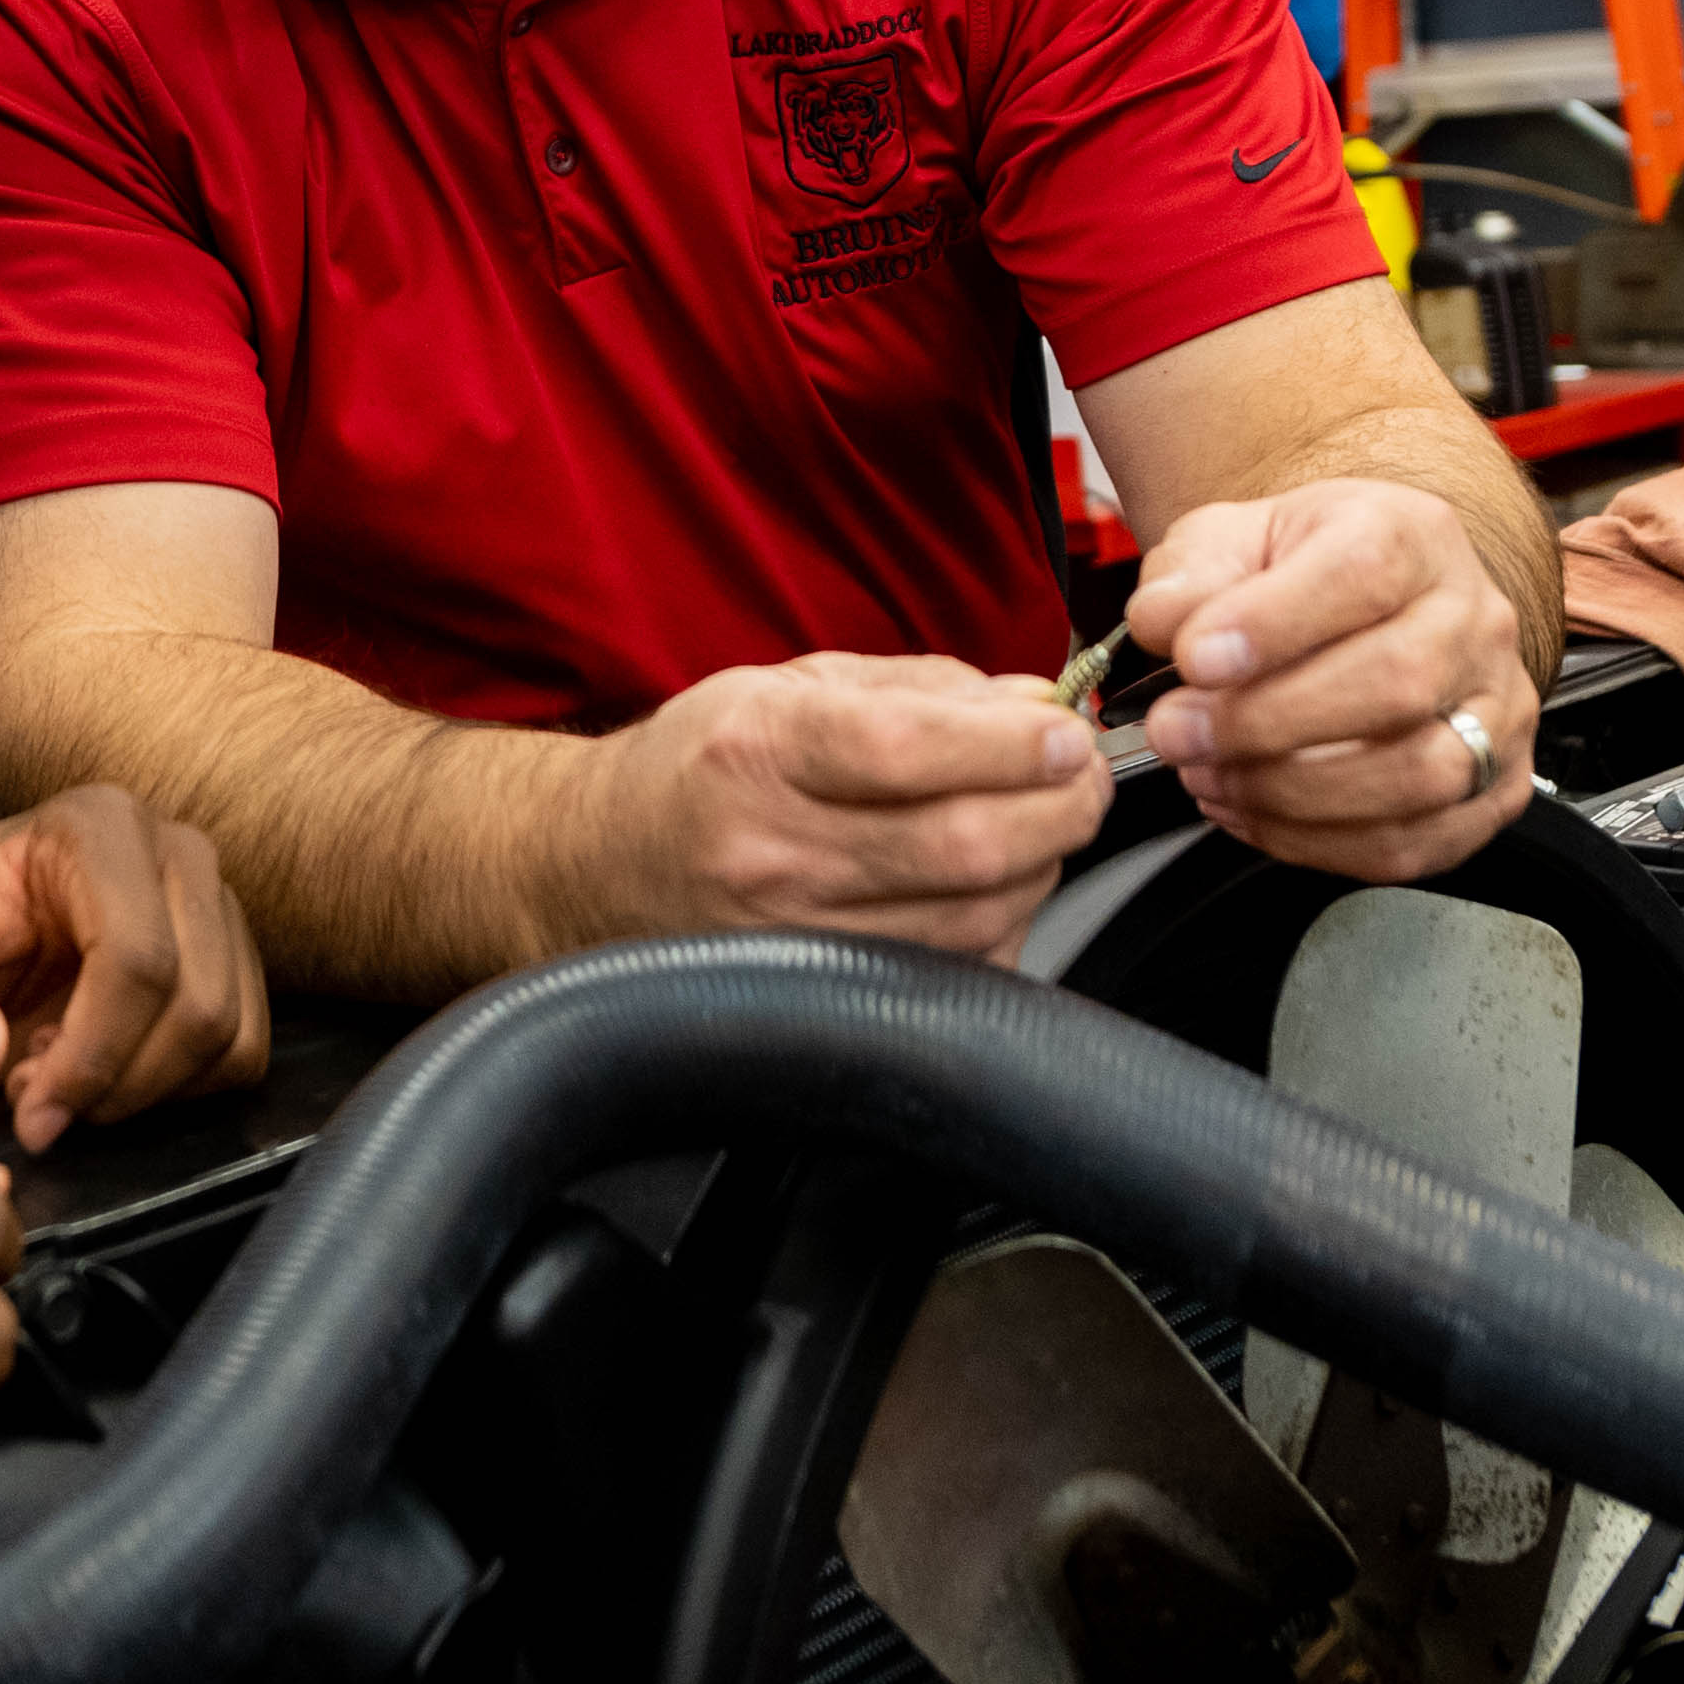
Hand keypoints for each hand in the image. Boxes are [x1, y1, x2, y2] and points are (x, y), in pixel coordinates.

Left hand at [0, 790, 271, 1152]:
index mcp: (92, 827)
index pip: (137, 959)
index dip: (92, 1058)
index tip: (33, 1115)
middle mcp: (170, 851)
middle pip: (197, 1003)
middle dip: (114, 1083)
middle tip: (33, 1103)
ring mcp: (208, 904)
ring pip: (227, 1035)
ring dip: (141, 1091)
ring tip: (53, 1079)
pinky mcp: (225, 960)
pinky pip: (238, 1054)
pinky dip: (171, 1090)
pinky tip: (95, 1073)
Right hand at [569, 651, 1112, 963]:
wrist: (599, 866)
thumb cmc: (702, 769)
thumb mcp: (788, 688)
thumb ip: (918, 689)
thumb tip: (1035, 702)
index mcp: (758, 749)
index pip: (904, 748)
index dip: (1006, 743)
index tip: (1066, 730)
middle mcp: (769, 850)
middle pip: (957, 845)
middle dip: (1054, 807)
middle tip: (1084, 777)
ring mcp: (792, 937)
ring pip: (969, 917)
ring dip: (1040, 867)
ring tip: (1045, 822)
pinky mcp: (820, 995)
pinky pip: (953, 973)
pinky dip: (1003, 927)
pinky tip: (998, 885)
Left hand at [1129, 478, 1534, 882]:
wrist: (1362, 600)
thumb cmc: (1299, 570)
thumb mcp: (1232, 538)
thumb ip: (1192, 573)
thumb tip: (1162, 621)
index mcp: (1414, 536)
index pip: (1364, 572)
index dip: (1275, 623)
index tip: (1194, 657)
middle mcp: (1475, 620)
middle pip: (1400, 682)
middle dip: (1268, 721)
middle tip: (1177, 731)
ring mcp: (1498, 709)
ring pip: (1419, 775)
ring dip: (1292, 792)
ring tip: (1207, 774)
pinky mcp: (1496, 788)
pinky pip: (1413, 842)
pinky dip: (1318, 842)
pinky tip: (1250, 810)